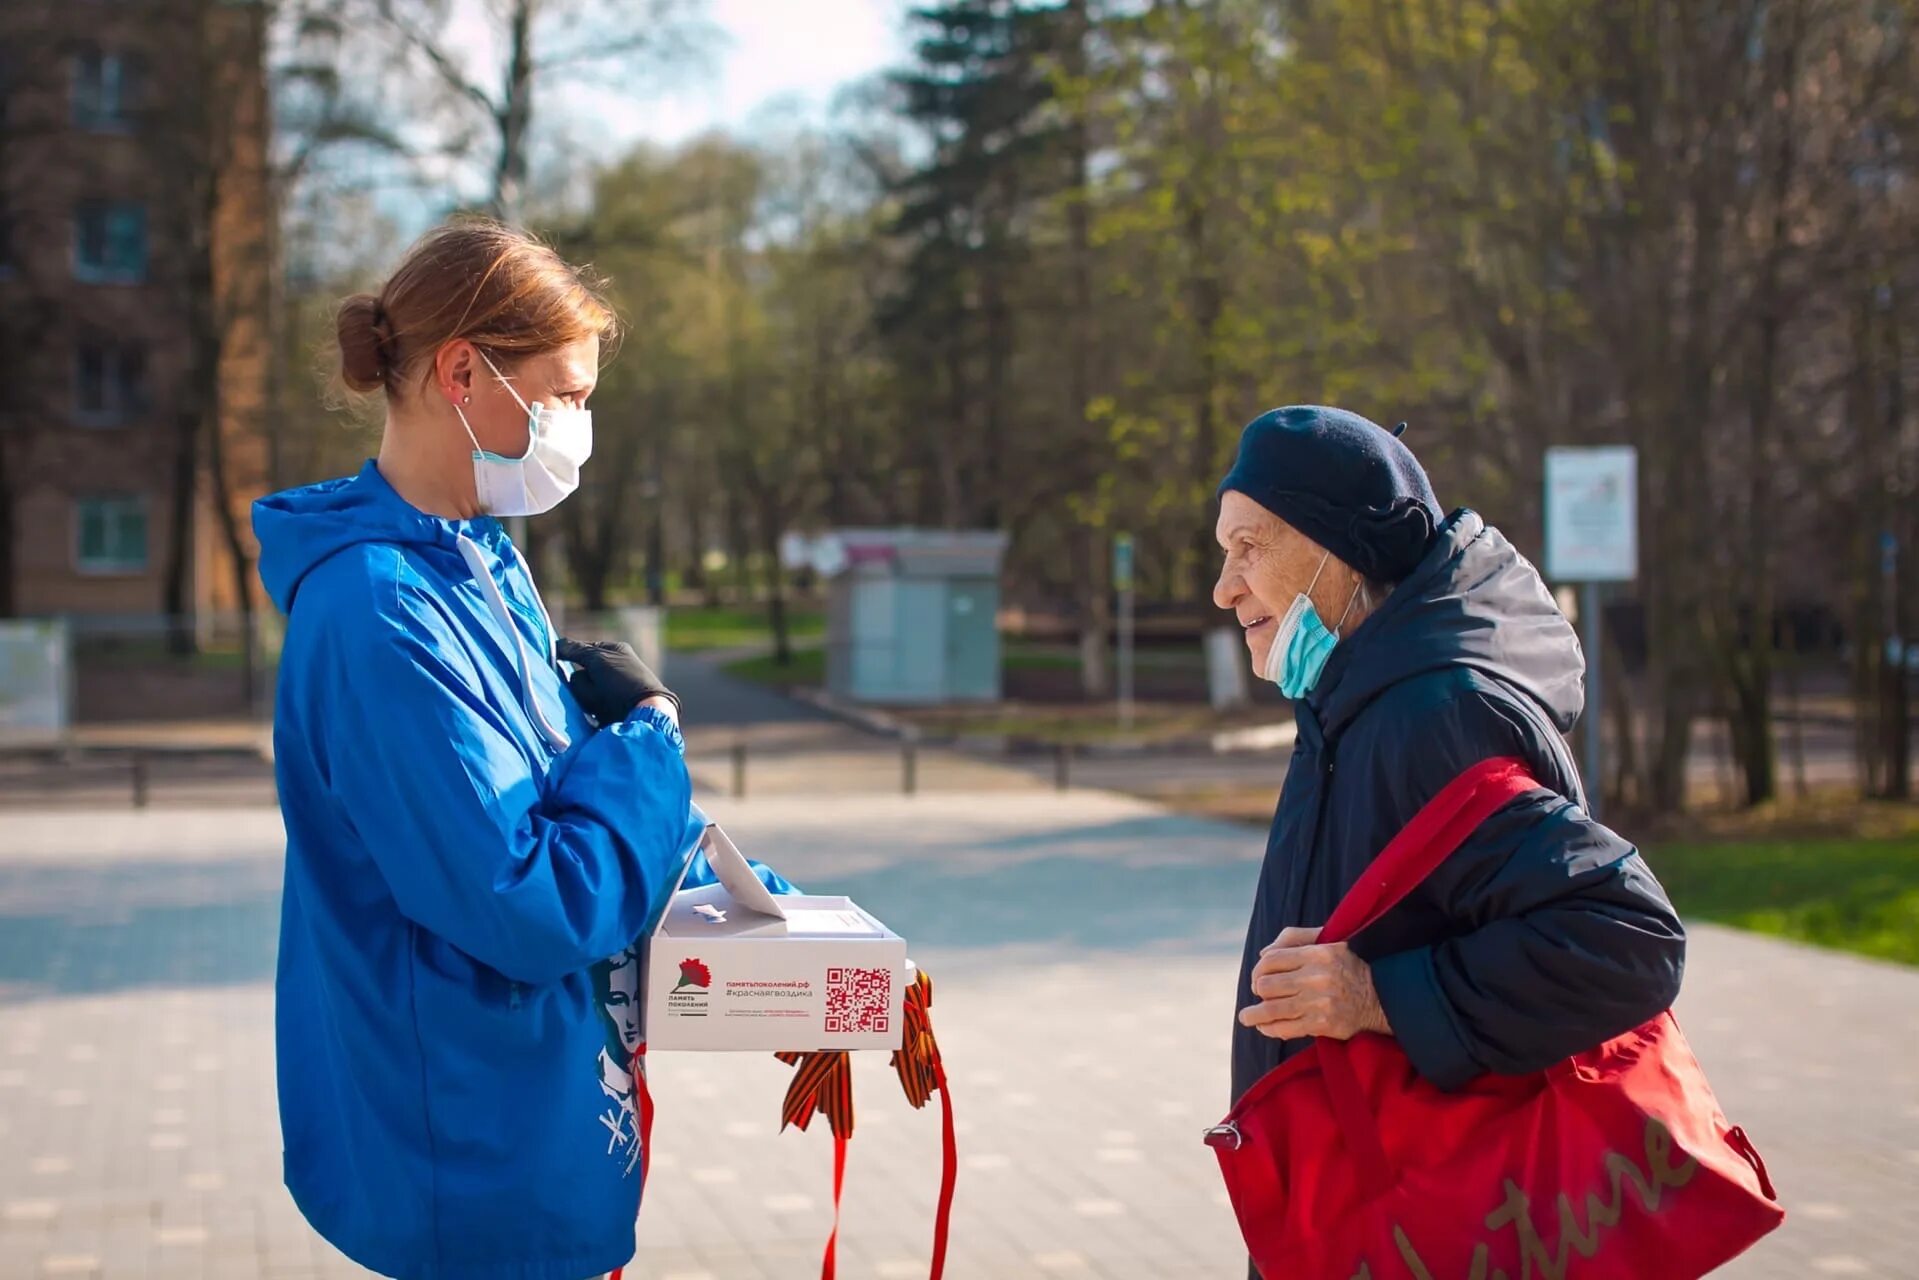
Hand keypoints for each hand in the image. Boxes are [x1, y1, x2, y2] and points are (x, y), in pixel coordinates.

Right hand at [555, 638, 678, 726]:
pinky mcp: (605, 707)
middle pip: (579, 672)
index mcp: (613, 651)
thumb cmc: (623, 680)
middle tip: (597, 686)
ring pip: (580, 689)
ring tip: (601, 702)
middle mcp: (611, 669)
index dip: (570, 654)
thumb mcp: (599, 659)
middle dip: (583, 681)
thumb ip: (576, 650)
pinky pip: (586, 704)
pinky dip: (589, 707)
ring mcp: (608, 689)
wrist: (643, 713)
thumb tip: (556, 644)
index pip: (583, 649)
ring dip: (586, 695)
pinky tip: (598, 711)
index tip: (557, 657)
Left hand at [1238, 926, 1390, 1041]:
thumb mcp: (1328, 940)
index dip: (1258, 969)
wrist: (1382, 997)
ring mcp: (1318, 1002)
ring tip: (1245, 1017)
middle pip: (1267, 985)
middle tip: (1260, 994)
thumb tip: (1264, 953)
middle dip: (1258, 990)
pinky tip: (1264, 1027)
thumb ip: (1294, 937)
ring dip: (1253, 1015)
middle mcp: (1316, 977)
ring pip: (1271, 1009)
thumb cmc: (1349, 966)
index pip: (1271, 960)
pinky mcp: (1322, 1024)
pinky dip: (1269, 1029)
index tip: (1259, 977)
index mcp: (1317, 953)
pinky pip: (1285, 1028)